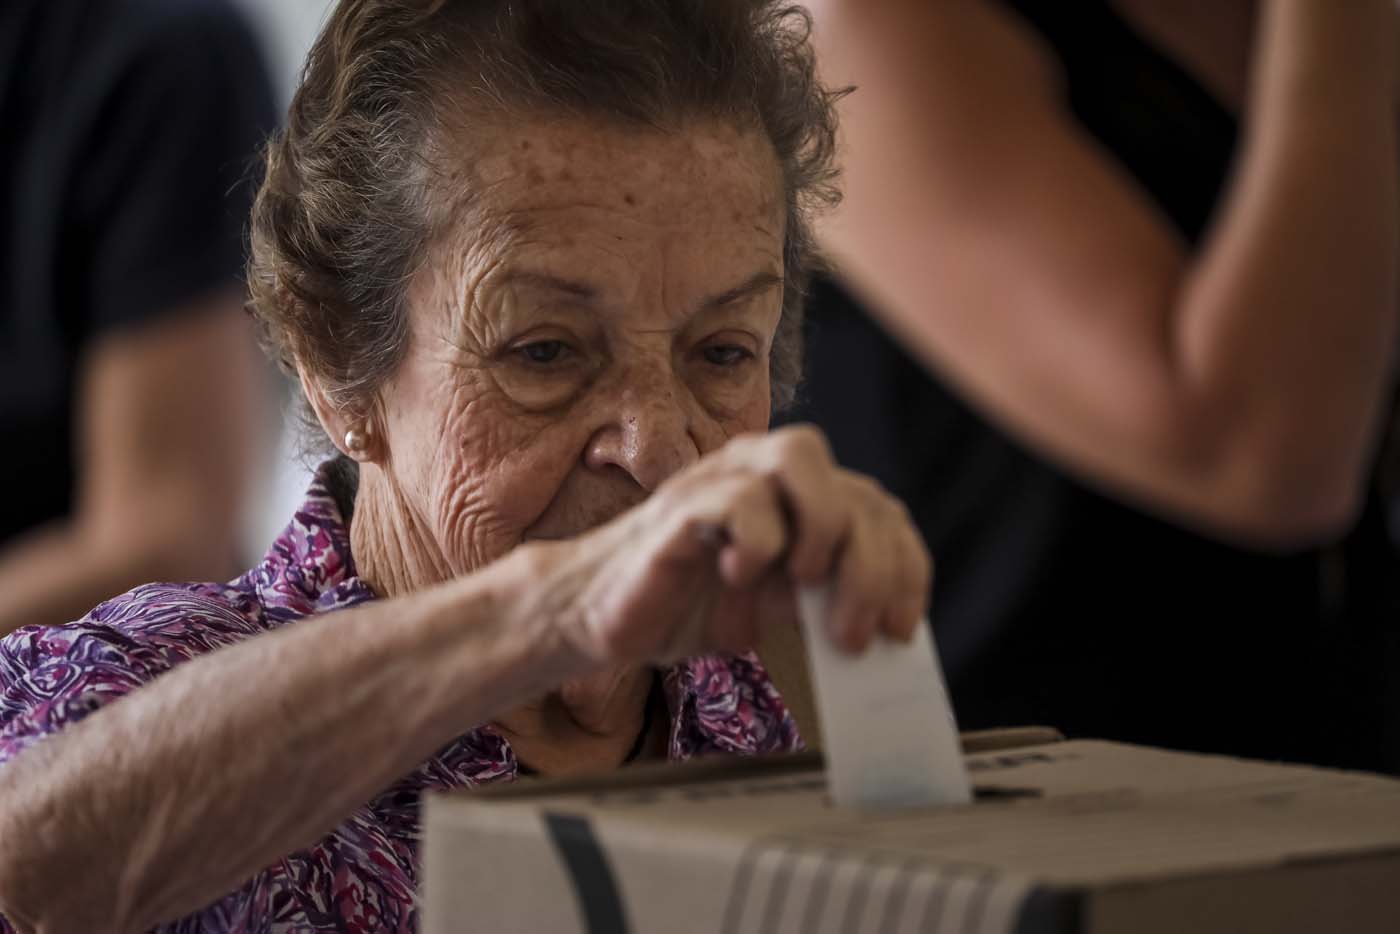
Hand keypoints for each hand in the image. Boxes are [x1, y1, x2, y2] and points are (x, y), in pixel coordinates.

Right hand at [530, 425, 932, 667]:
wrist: (598, 616)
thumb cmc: (687, 604)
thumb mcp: (772, 606)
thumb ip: (820, 598)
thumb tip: (883, 627)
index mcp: (796, 497)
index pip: (878, 510)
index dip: (904, 567)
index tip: (901, 630)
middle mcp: (762, 473)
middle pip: (854, 487)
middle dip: (872, 568)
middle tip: (853, 634)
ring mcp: (719, 481)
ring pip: (800, 456)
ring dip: (822, 530)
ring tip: (802, 584)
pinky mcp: (678, 508)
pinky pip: (736, 498)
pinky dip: (755, 542)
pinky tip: (739, 579)